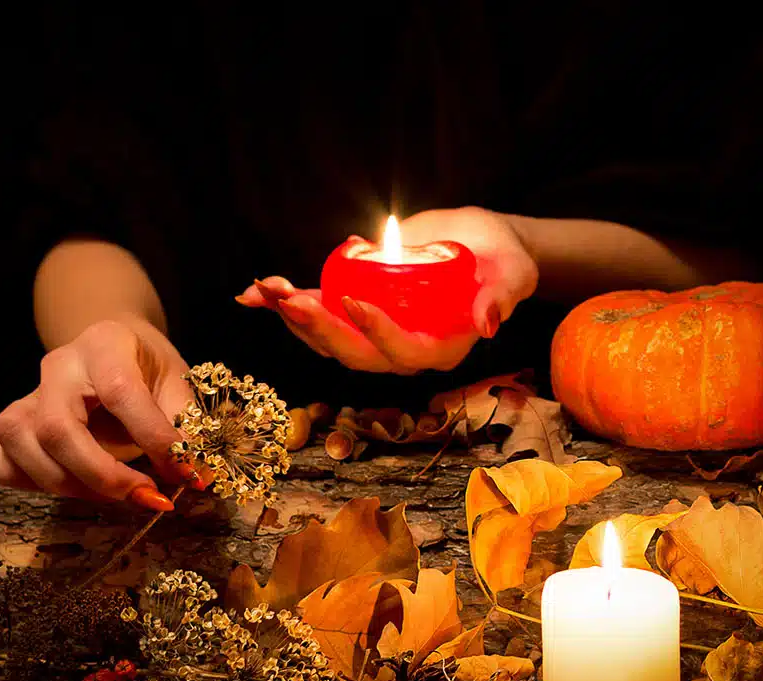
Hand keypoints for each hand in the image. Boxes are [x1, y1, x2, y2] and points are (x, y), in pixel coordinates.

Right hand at [0, 317, 203, 508]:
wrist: (112, 348)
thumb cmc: (148, 369)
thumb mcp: (177, 384)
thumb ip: (186, 426)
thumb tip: (195, 474)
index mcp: (105, 343)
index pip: (119, 392)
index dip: (153, 438)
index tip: (186, 474)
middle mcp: (59, 365)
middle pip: (57, 428)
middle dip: (102, 476)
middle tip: (148, 497)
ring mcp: (28, 391)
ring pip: (19, 442)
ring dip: (67, 484)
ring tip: (114, 493)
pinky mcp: (12, 418)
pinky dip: (25, 479)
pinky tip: (69, 484)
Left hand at [235, 206, 537, 373]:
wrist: (479, 245)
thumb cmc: (503, 261)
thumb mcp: (512, 272)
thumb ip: (502, 295)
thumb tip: (489, 323)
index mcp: (439, 349)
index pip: (403, 351)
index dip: (377, 332)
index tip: (354, 300)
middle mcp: (400, 350)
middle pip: (354, 353)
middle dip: (318, 328)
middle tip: (290, 300)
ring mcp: (372, 332)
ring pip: (326, 339)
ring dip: (291, 317)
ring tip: (263, 289)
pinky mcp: (352, 309)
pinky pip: (316, 313)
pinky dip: (282, 305)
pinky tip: (251, 294)